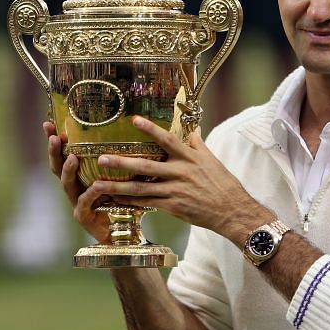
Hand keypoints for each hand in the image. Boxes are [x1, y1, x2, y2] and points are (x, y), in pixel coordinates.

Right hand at [44, 121, 110, 242]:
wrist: (120, 232)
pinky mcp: (83, 216)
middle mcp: (74, 187)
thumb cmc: (121, 200)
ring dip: (68, 170)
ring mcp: (76, 202)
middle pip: (57, 167)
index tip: (49, 122)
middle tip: (53, 136)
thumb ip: (117, 159)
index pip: (63, 154)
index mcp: (79, 176)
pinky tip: (95, 185)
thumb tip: (128, 131)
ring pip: (66, 184)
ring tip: (72, 157)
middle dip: (54, 151)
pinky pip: (85, 202)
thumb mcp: (119, 176)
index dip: (55, 140)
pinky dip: (90, 193)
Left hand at [92, 116, 271, 246]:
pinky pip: (146, 203)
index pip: (167, 139)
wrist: (232, 210)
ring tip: (98, 184)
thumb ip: (198, 144)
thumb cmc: (223, 184)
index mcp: (189, 157)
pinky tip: (115, 199)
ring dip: (118, 186)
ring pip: (140, 188)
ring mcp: (175, 190)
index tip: (133, 119)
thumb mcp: (212, 160)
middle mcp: (180, 172)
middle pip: (145, 165)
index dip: (150, 129)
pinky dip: (129, 201)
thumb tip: (192, 130)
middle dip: (121, 162)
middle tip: (100, 158)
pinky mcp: (173, 206)